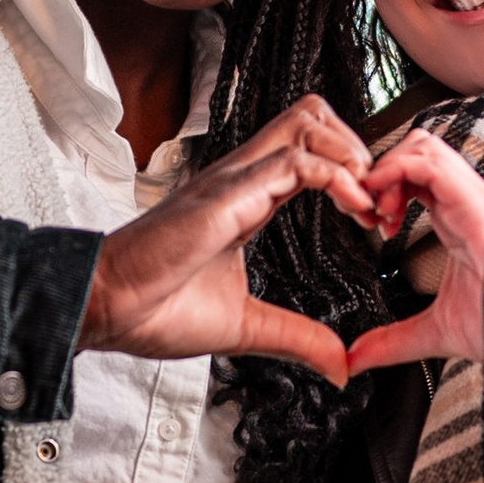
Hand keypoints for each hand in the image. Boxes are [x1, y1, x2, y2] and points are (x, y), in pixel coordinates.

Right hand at [79, 98, 374, 384]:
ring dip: (352, 156)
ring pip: (307, 124)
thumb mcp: (246, 328)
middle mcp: (241, 178)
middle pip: (311, 117)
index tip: (373, 218)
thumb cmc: (155, 310)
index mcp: (246, 198)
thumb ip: (296, 338)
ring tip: (369, 202)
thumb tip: (339, 365)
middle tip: (377, 198)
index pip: (308, 150)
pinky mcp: (227, 195)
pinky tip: (353, 210)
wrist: (105, 308)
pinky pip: (294, 162)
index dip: (351, 172)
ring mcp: (233, 180)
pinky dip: (336, 178)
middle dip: (357, 146)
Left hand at [346, 127, 483, 379]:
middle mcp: (460, 201)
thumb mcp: (434, 331)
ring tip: (377, 211)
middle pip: (415, 151)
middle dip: (380, 173)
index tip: (370, 225)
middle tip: (367, 213)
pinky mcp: (469, 196)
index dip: (383, 190)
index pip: (414, 178)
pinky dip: (395, 173)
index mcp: (454, 220)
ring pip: (420, 145)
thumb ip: (393, 341)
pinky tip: (385, 209)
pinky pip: (426, 160)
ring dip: (386, 171)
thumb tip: (357, 358)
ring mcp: (466, 195)